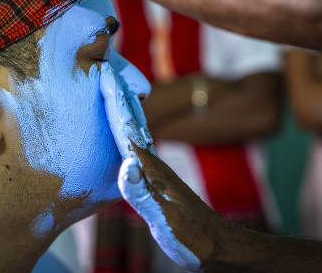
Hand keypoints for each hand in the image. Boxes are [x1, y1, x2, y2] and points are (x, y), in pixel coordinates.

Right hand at [100, 63, 229, 271]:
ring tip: (108, 96)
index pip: (128, 131)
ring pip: (134, 135)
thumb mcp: (166, 221)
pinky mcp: (157, 183)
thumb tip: (126, 164)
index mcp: (152, 171)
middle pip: (132, 125)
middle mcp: (154, 166)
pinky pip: (136, 151)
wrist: (219, 246)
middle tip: (102, 74)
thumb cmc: (194, 238)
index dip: (114, 104)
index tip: (102, 75)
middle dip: (117, 100)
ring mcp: (157, 173)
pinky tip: (122, 139)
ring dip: (121, 114)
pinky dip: (126, 136)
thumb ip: (144, 195)